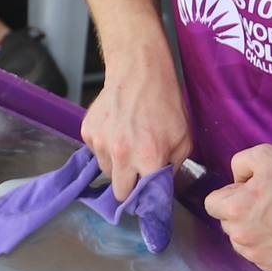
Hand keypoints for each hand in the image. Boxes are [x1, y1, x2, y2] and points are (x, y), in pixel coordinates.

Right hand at [80, 65, 192, 199]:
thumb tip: (161, 188)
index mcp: (148, 159)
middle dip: (129, 186)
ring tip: (128, 144)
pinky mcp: (88, 132)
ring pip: (105, 171)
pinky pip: (95, 152)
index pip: (141, 198)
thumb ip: (172, 168)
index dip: (145, 199)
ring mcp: (100, 143)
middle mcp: (120, 155)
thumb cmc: (165, 103)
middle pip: (118, 192)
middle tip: (137, 173)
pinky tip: (117, 131)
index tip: (147, 196)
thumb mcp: (183, 139)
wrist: (139, 71)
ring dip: (116, 165)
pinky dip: (105, 147)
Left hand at [201, 145, 271, 270]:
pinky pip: (256, 254)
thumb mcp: (263, 155)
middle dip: (239, 212)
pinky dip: (264, 245)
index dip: (229, 194)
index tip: (247, 191)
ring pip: (239, 241)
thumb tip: (233, 181)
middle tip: (266, 202)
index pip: (211, 204)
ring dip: (249, 230)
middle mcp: (242, 236)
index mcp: (235, 209)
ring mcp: (256, 254)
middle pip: (225, 223)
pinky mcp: (271, 266)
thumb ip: (237, 163)